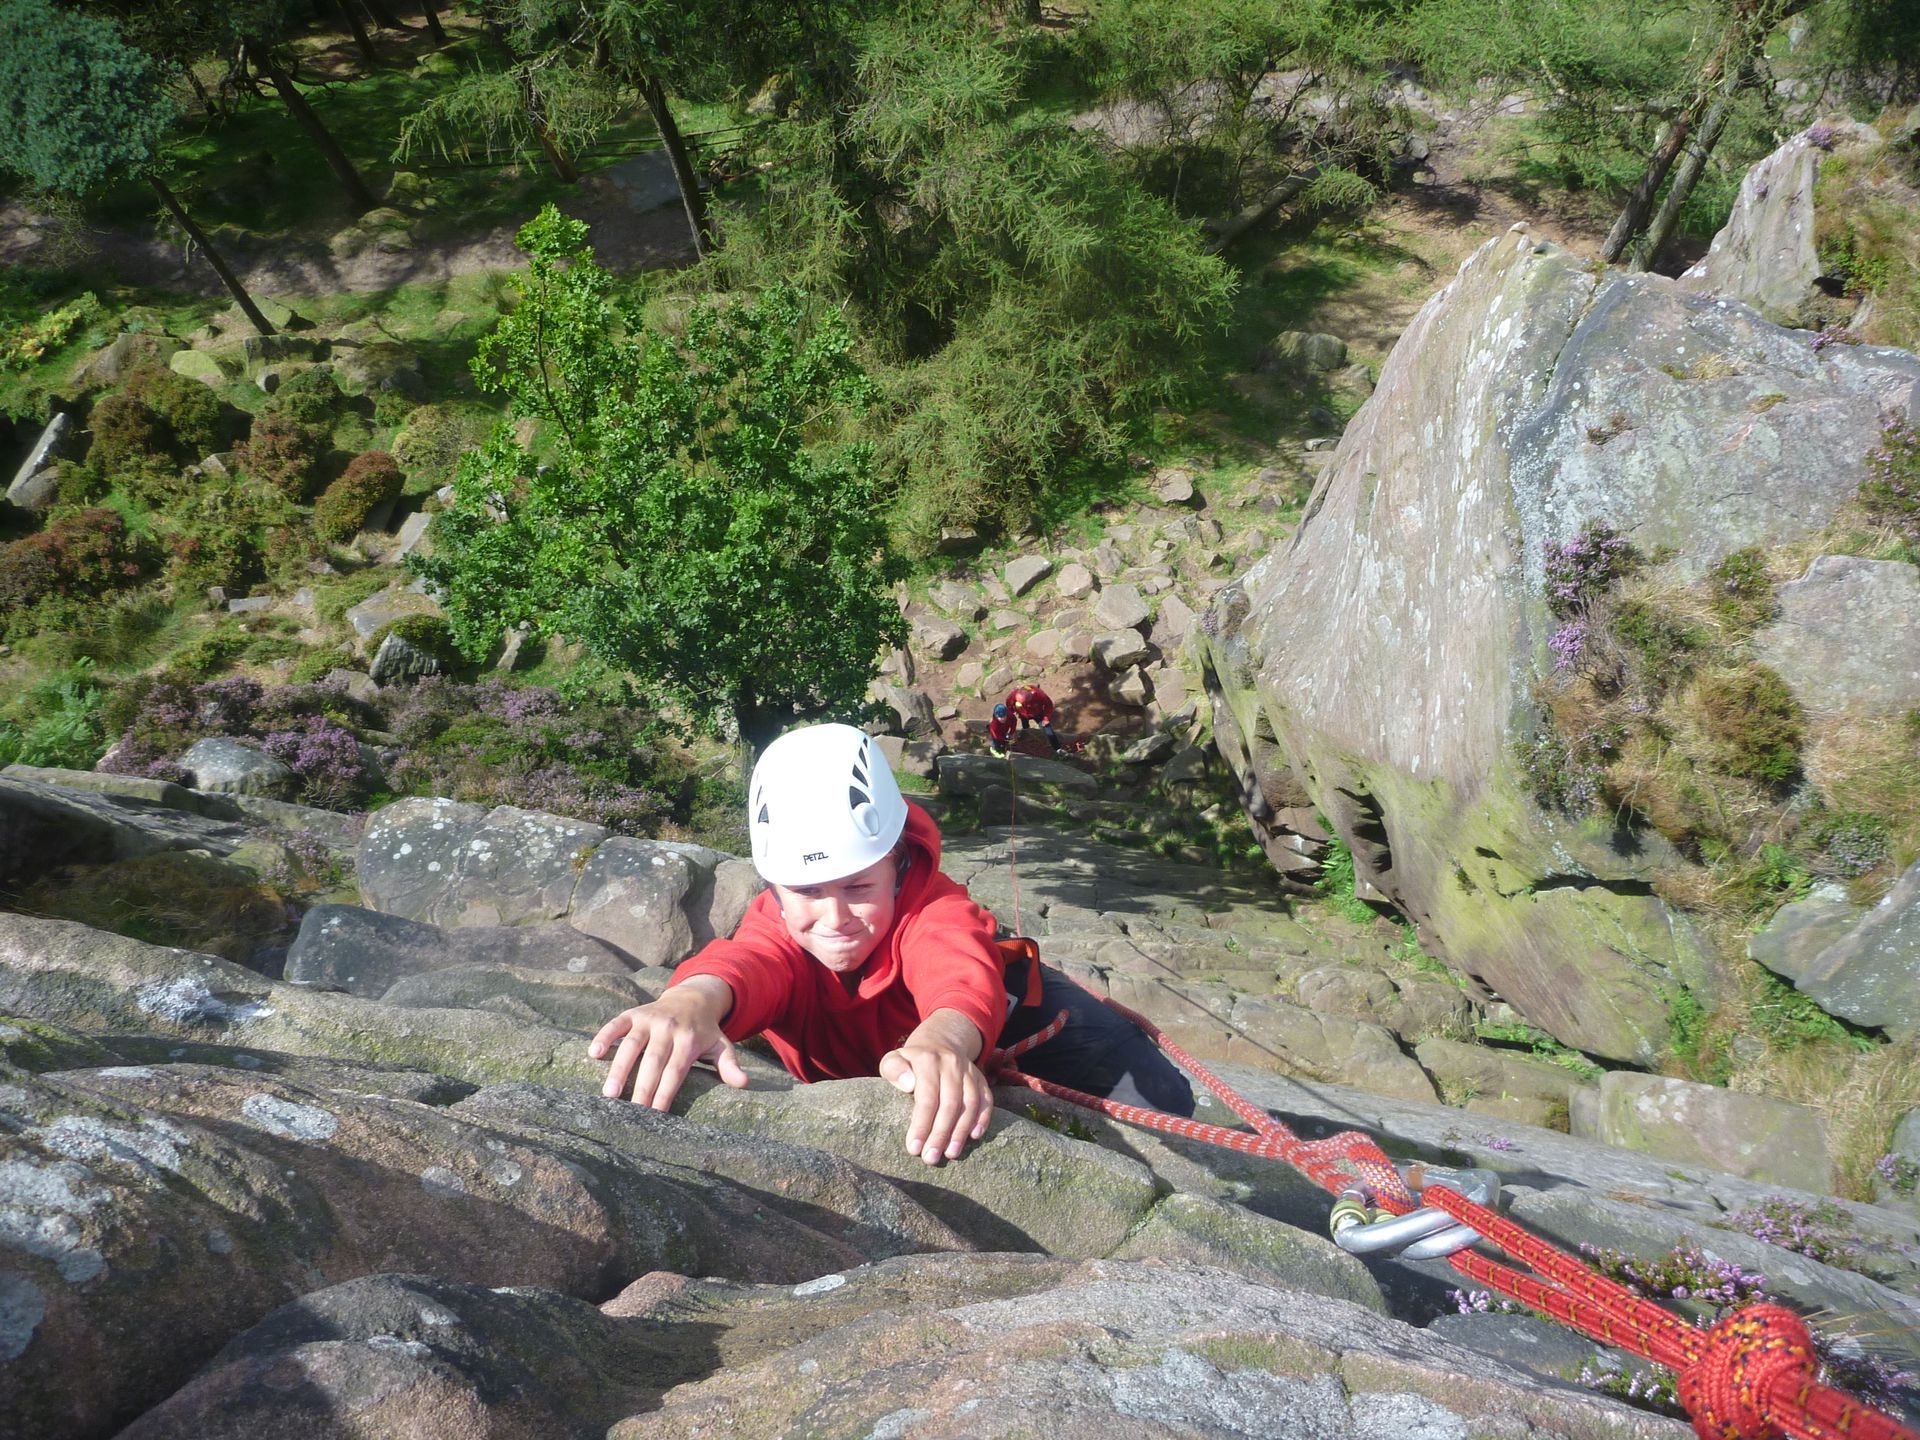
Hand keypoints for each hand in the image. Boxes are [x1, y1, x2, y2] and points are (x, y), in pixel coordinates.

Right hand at [587, 977, 746, 1110]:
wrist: (693, 997)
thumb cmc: (705, 1032)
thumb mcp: (721, 1046)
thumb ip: (729, 1065)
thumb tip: (743, 1083)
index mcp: (689, 1041)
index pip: (675, 1072)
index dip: (665, 1093)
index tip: (656, 1116)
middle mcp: (669, 1029)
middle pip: (653, 1062)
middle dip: (642, 1088)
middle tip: (630, 1113)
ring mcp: (650, 1019)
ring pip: (632, 1045)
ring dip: (619, 1068)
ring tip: (609, 1094)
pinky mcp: (635, 1013)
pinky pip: (617, 1023)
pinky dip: (604, 1036)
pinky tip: (593, 1054)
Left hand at [878, 1009, 992, 1164]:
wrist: (939, 1043)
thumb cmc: (911, 1061)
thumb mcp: (893, 1059)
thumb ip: (893, 1069)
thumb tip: (908, 1084)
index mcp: (928, 1061)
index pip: (927, 1097)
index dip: (922, 1124)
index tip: (914, 1148)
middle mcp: (951, 1065)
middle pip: (950, 1104)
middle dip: (940, 1134)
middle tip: (931, 1158)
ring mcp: (969, 1071)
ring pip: (970, 1103)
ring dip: (961, 1131)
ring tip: (951, 1154)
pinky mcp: (980, 1079)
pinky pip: (986, 1099)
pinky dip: (983, 1118)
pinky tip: (975, 1136)